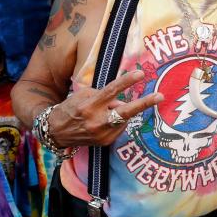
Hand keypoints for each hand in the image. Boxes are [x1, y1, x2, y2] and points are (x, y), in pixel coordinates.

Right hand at [49, 70, 163, 146]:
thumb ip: (103, 95)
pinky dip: (116, 121)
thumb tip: (122, 101)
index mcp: (90, 106)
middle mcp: (97, 121)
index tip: (140, 74)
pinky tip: (104, 121)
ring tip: (105, 112)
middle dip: (144, 103)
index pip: (111, 91)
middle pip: (125, 111)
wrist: (56, 132)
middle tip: (160, 96)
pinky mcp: (105, 142)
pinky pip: (119, 127)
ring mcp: (102, 134)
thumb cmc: (70, 108)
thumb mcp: (82, 96)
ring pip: (124, 118)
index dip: (126, 82)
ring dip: (121, 111)